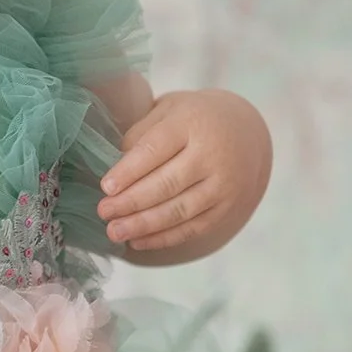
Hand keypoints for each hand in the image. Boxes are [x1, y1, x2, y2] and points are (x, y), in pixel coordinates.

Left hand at [96, 90, 271, 256]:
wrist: (247, 131)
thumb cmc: (195, 119)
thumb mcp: (169, 110)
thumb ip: (142, 133)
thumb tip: (116, 168)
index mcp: (192, 123)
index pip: (155, 149)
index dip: (129, 170)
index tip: (106, 187)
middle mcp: (211, 154)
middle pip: (167, 184)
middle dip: (132, 201)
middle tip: (103, 212)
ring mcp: (223, 184)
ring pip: (179, 210)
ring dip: (144, 225)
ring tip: (115, 232)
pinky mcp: (228, 207)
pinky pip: (193, 228)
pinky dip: (164, 238)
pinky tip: (138, 241)